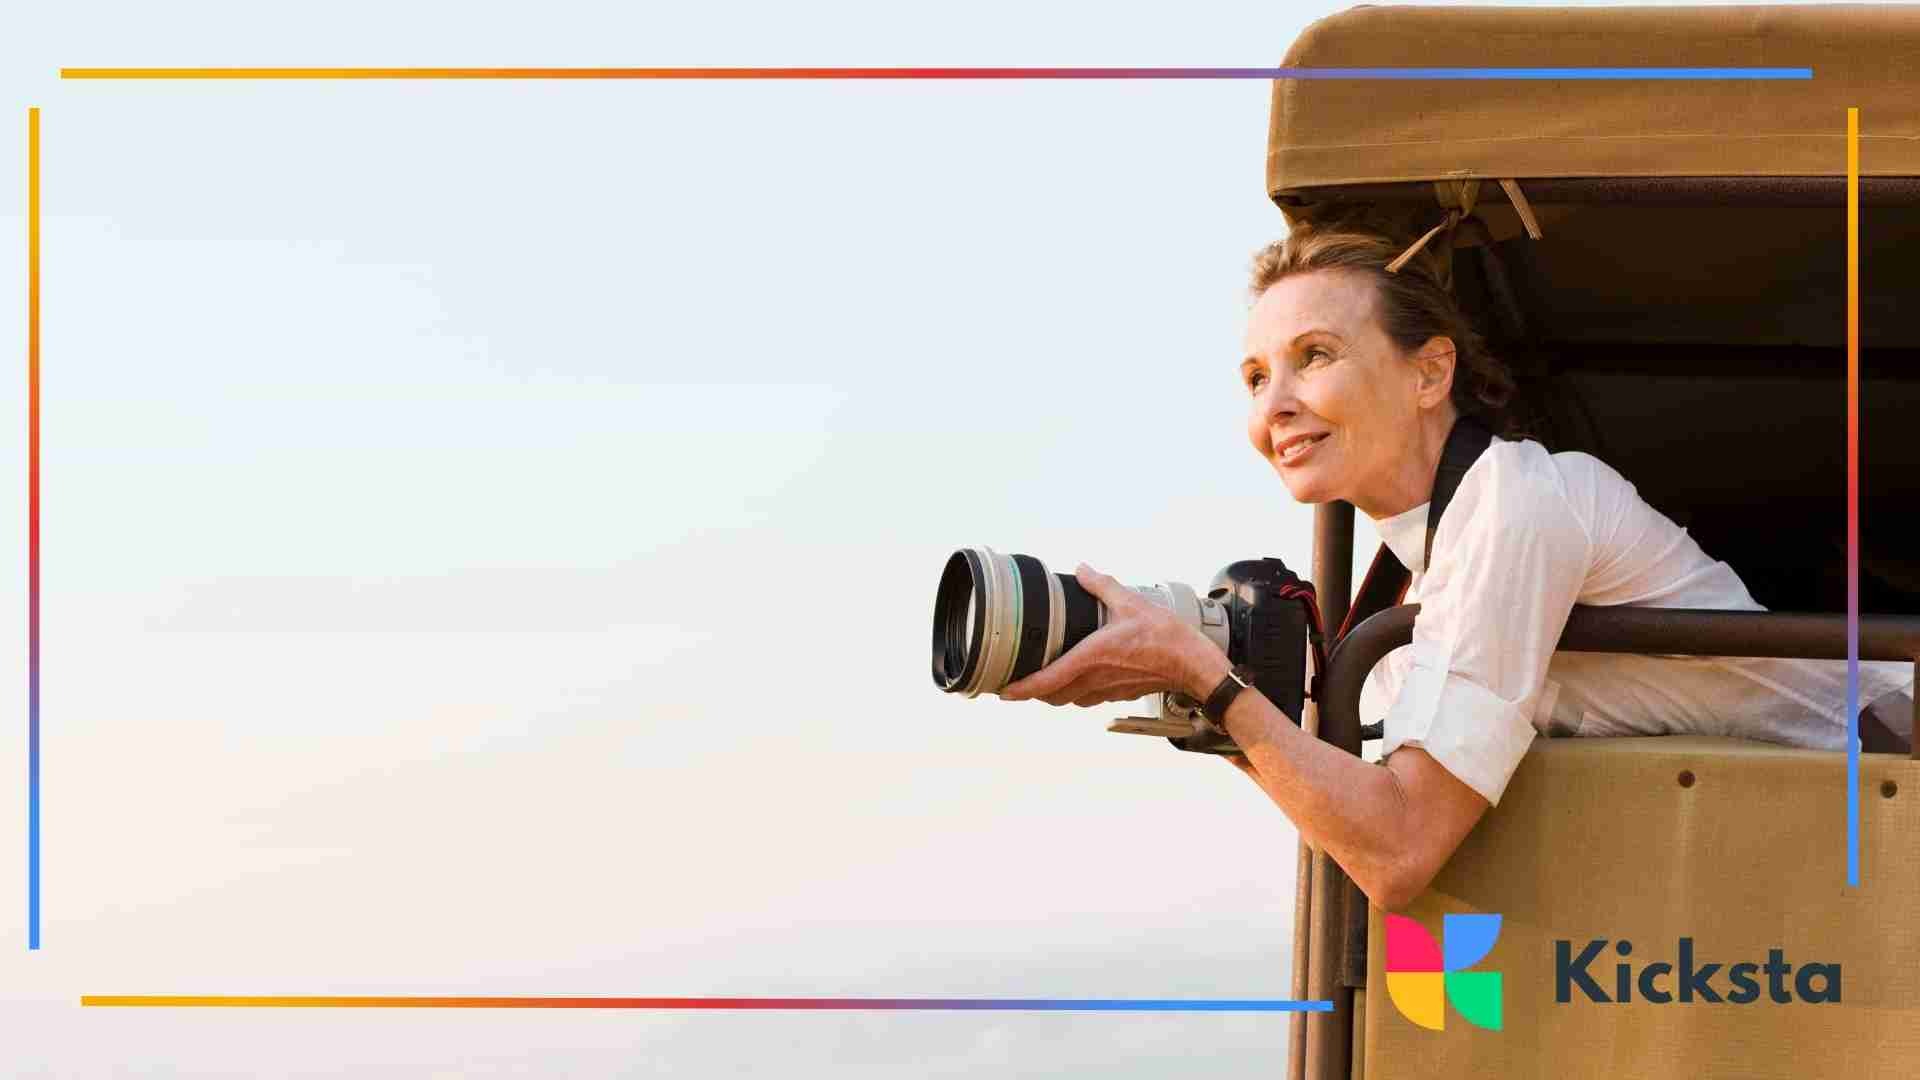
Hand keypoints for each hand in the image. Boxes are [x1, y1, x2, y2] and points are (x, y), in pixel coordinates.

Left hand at [1000, 564, 1225, 707]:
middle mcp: (1095, 679)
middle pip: (1053, 695)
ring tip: (1042, 682)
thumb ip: (1103, 586)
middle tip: (1017, 682)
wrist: (1194, 664)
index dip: (1022, 688)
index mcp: (1091, 657)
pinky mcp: (1120, 693)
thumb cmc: (1166, 637)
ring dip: (1054, 694)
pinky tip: (1078, 678)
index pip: (1048, 680)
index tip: (1004, 691)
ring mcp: (1107, 690)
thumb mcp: (1131, 602)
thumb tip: (1083, 570)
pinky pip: (1089, 697)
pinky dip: (1075, 692)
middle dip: (1033, 692)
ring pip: (1070, 699)